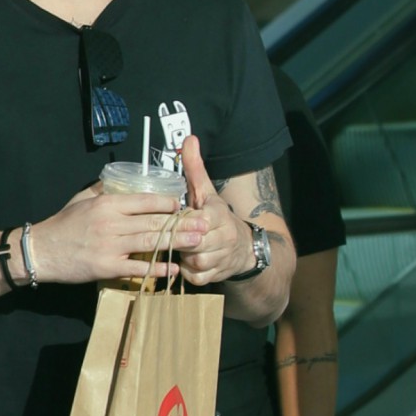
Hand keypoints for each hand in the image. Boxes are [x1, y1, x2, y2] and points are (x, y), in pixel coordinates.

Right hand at [27, 183, 205, 285]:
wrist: (41, 251)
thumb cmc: (62, 225)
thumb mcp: (82, 199)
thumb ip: (103, 190)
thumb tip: (119, 180)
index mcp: (108, 203)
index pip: (146, 200)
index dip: (168, 202)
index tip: (183, 204)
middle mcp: (112, 222)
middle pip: (154, 221)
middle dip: (182, 222)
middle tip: (203, 223)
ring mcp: (111, 245)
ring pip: (150, 241)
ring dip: (176, 242)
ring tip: (197, 242)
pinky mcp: (107, 267)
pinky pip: (138, 266)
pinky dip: (157, 267)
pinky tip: (173, 268)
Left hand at [175, 135, 255, 286]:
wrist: (245, 249)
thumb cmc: (216, 217)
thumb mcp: (206, 191)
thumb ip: (195, 168)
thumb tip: (189, 139)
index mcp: (219, 214)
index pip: (200, 219)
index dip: (187, 221)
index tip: (180, 218)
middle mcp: (224, 236)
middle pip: (194, 241)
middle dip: (180, 239)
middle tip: (169, 234)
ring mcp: (221, 258)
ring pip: (194, 260)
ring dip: (182, 255)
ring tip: (177, 246)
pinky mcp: (216, 276)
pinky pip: (195, 276)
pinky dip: (186, 271)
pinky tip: (183, 261)